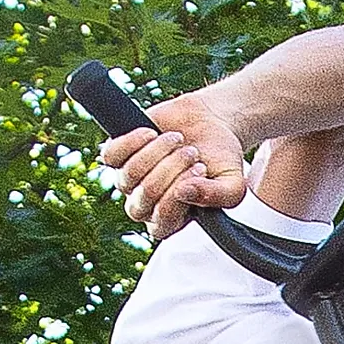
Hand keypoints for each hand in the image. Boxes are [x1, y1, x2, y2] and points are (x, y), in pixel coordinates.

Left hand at [98, 88, 249, 236]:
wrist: (211, 122)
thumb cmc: (219, 158)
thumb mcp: (232, 183)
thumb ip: (219, 196)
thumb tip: (186, 192)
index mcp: (170, 219)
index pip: (161, 222)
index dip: (177, 197)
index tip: (201, 170)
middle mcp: (145, 204)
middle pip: (144, 197)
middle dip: (171, 170)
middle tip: (192, 153)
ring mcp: (129, 180)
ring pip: (129, 175)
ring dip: (157, 152)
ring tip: (178, 139)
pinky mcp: (118, 155)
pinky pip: (111, 155)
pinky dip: (132, 141)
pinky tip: (152, 133)